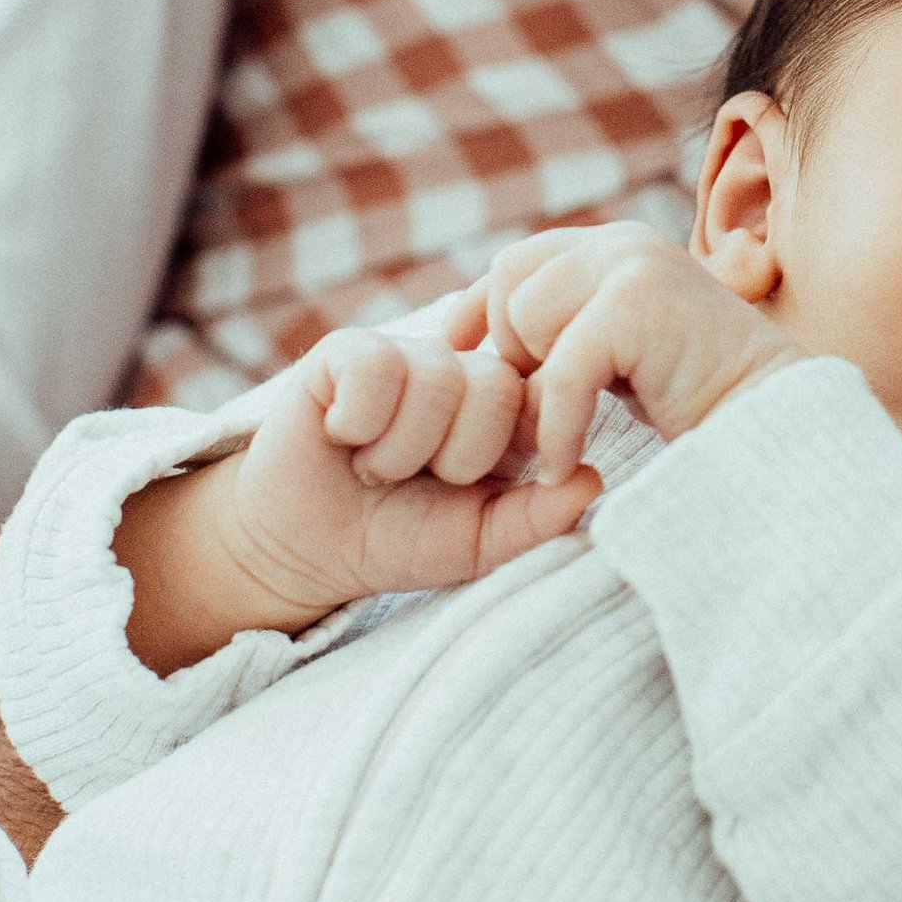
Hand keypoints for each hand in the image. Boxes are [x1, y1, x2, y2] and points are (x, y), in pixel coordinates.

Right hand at [120, 324, 592, 677]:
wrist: (307, 550)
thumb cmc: (399, 539)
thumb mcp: (478, 542)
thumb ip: (538, 517)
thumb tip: (594, 479)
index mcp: (506, 413)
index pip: (543, 398)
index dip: (507, 449)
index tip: (472, 487)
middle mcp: (462, 373)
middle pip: (493, 387)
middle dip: (451, 458)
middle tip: (416, 480)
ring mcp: (407, 356)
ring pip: (436, 379)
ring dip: (399, 449)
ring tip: (376, 467)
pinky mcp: (348, 351)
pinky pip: (376, 367)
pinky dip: (357, 421)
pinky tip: (342, 436)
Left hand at [446, 223, 799, 481]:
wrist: (774, 428)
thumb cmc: (696, 403)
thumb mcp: (615, 358)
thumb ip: (566, 333)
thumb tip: (476, 335)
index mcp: (615, 247)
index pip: (514, 264)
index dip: (476, 315)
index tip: (455, 366)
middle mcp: (623, 241)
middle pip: (509, 281)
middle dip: (512, 352)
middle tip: (542, 414)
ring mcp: (634, 263)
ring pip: (524, 319)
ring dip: (536, 389)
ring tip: (567, 433)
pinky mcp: (640, 302)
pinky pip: (561, 366)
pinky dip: (559, 424)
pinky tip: (569, 462)